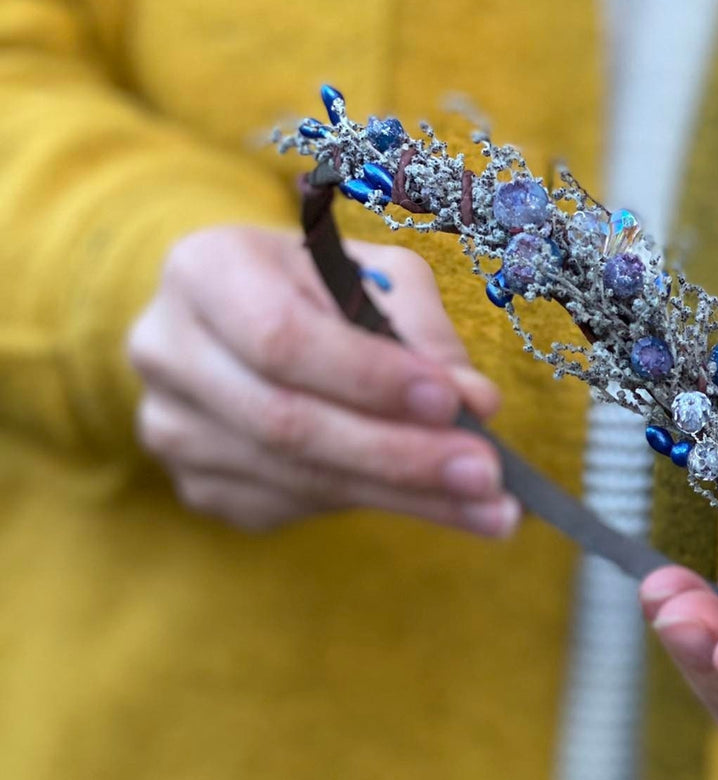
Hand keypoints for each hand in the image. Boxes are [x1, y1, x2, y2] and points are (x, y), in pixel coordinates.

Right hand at [128, 225, 518, 536]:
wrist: (243, 322)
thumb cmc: (321, 287)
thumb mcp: (375, 276)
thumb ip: (421, 332)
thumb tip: (475, 404)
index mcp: (204, 270)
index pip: (282, 337)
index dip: (369, 378)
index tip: (455, 405)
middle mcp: (168, 350)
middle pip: (287, 423)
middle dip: (400, 454)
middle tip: (485, 476)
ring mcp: (173, 427)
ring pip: (298, 479)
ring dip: (405, 497)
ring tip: (488, 508)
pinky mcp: (196, 484)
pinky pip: (293, 508)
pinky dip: (373, 509)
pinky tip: (436, 507)